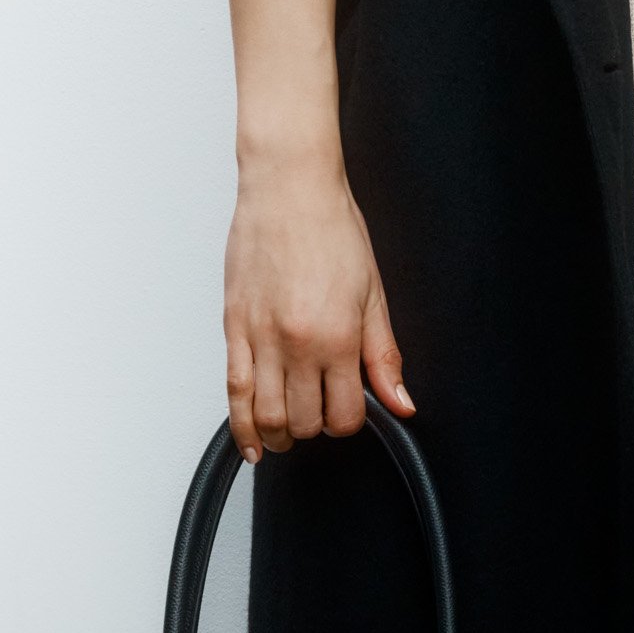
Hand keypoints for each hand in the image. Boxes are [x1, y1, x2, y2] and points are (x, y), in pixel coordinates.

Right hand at [223, 155, 411, 459]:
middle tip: (320, 414)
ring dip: (279, 436)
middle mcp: (296, 343)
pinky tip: (252, 442)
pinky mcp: (233, 328)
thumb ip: (384, 356)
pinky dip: (241, 425)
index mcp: (338, 336)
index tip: (350, 410)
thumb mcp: (373, 294)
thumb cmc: (332, 230)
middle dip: (315, 428)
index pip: (345, 414)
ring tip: (287, 436)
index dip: (350, 421)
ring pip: (266, 415)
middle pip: (304, 421)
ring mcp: (260, 337)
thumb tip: (401, 402)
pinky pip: (233, 391)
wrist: (290, 190)